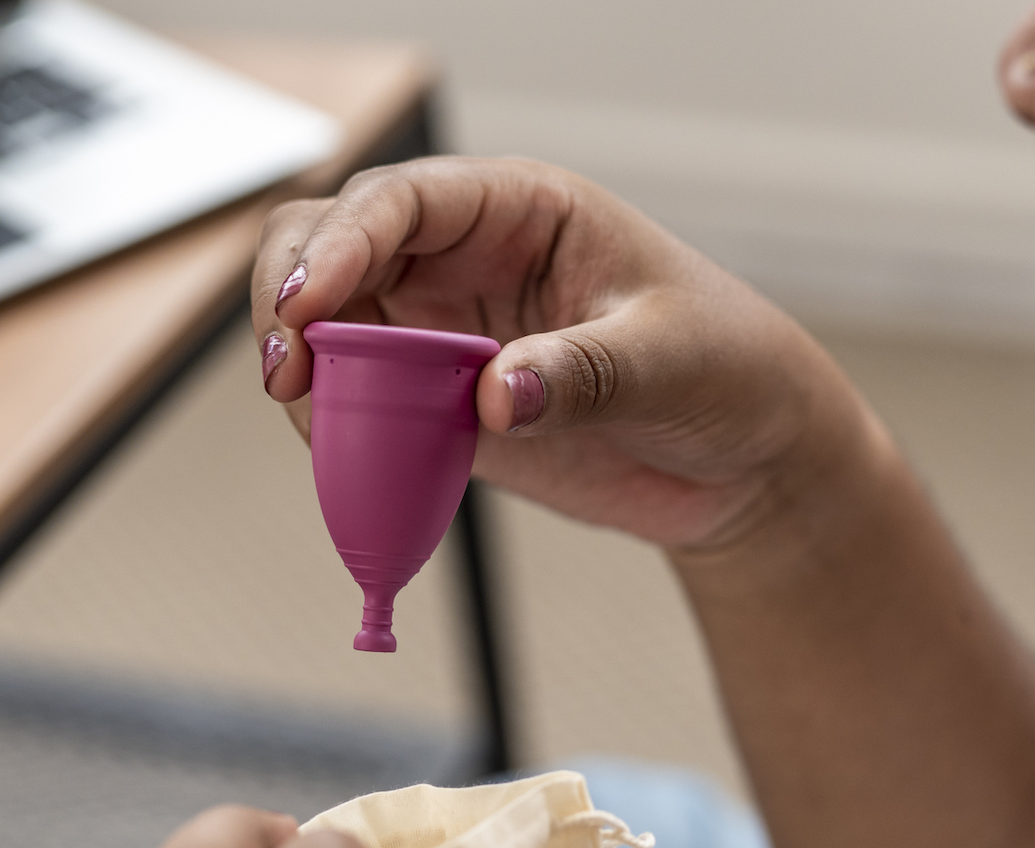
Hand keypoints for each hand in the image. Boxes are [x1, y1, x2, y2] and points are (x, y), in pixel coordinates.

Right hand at [253, 157, 877, 551]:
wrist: (745, 459)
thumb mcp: (671, 359)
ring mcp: (441, 330)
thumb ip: (585, 372)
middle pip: (332, 242)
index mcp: (520, 210)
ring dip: (303, 366)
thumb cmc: (729, 368)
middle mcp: (464, 259)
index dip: (343, 243)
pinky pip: (357, 403)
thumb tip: (498, 394)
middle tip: (290, 372)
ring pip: (327, 323)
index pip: (404, 200)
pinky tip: (346, 457)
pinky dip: (333, 427)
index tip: (310, 305)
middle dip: (290, 293)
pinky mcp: (437, 402)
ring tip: (313, 421)